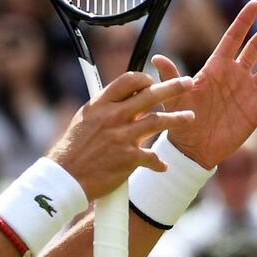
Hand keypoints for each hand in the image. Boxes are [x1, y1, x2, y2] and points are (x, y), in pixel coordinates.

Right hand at [49, 72, 194, 199]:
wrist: (66, 177)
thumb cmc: (73, 149)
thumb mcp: (85, 120)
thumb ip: (105, 109)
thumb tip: (123, 100)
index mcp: (101, 104)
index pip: (128, 81)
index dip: (144, 79)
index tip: (152, 82)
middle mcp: (113, 116)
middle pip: (150, 96)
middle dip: (172, 88)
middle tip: (188, 83)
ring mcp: (122, 137)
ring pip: (158, 121)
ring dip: (177, 119)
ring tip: (190, 117)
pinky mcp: (128, 158)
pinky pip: (152, 157)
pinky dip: (159, 162)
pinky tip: (163, 166)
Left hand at [153, 1, 256, 168]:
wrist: (192, 149)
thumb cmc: (181, 120)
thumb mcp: (175, 98)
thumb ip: (171, 77)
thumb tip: (156, 57)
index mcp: (216, 68)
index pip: (232, 39)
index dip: (243, 22)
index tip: (255, 4)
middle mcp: (234, 76)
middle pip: (256, 49)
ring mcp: (247, 93)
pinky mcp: (255, 112)